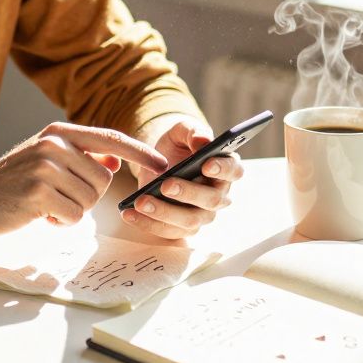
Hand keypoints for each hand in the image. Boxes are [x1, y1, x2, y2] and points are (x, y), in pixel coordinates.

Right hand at [0, 122, 168, 237]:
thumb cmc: (11, 184)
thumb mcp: (45, 161)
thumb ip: (80, 159)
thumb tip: (114, 162)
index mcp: (58, 133)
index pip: (111, 139)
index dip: (140, 153)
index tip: (162, 164)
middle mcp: (54, 144)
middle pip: (103, 179)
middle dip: (86, 196)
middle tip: (56, 197)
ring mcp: (46, 166)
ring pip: (90, 199)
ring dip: (72, 210)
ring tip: (45, 205)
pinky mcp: (39, 191)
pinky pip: (74, 215)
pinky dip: (61, 222)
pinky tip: (39, 214)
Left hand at [125, 115, 244, 238]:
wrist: (157, 161)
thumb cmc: (177, 145)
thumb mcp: (182, 131)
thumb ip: (193, 132)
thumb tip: (203, 142)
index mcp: (225, 168)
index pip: (233, 170)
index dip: (222, 169)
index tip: (206, 164)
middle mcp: (218, 195)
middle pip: (211, 200)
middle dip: (188, 193)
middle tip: (166, 184)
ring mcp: (201, 214)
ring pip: (189, 220)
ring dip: (164, 212)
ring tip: (141, 201)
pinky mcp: (181, 228)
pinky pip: (167, 231)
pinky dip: (147, 223)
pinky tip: (129, 213)